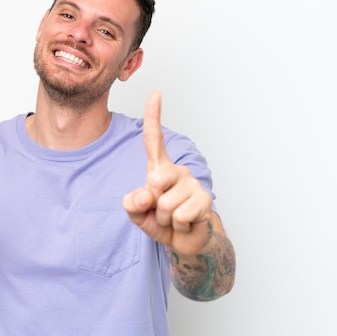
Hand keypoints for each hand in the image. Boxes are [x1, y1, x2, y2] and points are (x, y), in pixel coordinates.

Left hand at [123, 91, 213, 255]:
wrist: (185, 241)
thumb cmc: (160, 221)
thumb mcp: (137, 213)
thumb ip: (132, 204)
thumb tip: (143, 195)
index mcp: (159, 168)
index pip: (154, 139)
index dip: (154, 116)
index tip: (155, 94)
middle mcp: (177, 171)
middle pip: (155, 180)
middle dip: (151, 203)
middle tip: (160, 211)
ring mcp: (192, 184)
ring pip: (165, 204)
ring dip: (164, 219)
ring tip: (172, 219)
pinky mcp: (204, 200)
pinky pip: (179, 216)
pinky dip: (177, 226)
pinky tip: (184, 224)